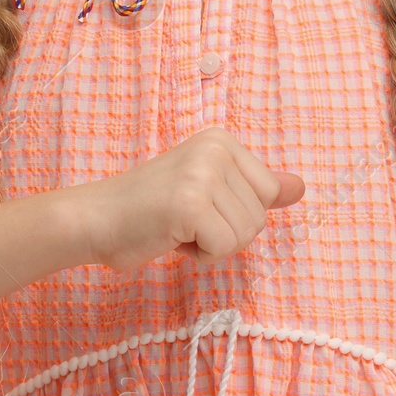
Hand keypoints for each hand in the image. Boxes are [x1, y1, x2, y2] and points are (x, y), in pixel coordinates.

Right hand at [81, 125, 305, 274]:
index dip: (237, 214)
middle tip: (183, 221)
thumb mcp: (208, 189)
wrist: (95, 219)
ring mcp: (202, 173)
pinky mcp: (190, 203)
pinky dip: (200, 255)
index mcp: (222, 140)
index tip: (199, 207)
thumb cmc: (149, 210)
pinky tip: (171, 238)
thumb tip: (300, 188)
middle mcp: (216, 148)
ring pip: (245, 235)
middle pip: (260, 217)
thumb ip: (252, 188)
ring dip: (212, 245)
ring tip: (176, 227)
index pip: (268, 192)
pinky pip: (224, 247)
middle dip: (225, 233)